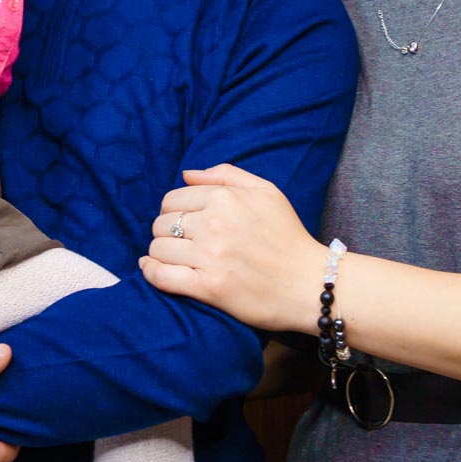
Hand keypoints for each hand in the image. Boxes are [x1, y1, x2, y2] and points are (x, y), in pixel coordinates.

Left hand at [142, 163, 328, 331]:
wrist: (309, 283)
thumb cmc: (288, 236)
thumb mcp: (267, 192)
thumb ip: (226, 174)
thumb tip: (187, 174)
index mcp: (226, 198)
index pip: (173, 199)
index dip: (174, 211)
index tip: (184, 223)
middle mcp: (215, 224)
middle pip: (162, 224)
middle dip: (166, 232)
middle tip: (182, 242)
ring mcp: (210, 257)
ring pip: (158, 249)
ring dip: (160, 254)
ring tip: (174, 258)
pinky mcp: (209, 287)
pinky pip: (162, 276)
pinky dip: (151, 273)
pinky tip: (152, 270)